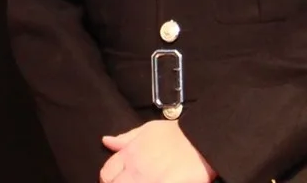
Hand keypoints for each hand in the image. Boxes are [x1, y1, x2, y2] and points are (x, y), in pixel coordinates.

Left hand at [99, 120, 215, 182]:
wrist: (200, 141)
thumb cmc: (176, 134)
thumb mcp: (147, 129)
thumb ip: (125, 138)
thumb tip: (106, 141)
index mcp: (129, 153)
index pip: (106, 172)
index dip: (109, 179)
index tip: (116, 180)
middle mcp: (135, 169)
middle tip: (129, 182)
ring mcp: (149, 180)